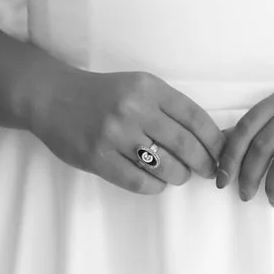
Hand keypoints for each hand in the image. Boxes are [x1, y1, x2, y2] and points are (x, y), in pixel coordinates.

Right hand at [21, 58, 224, 194]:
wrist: (52, 97)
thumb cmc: (103, 94)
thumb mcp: (138, 87)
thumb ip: (169, 108)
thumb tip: (210, 138)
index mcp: (148, 88)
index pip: (195, 118)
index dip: (214, 141)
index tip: (222, 153)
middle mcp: (133, 109)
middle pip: (185, 145)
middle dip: (204, 164)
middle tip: (207, 172)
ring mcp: (114, 135)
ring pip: (166, 167)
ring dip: (179, 176)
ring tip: (177, 174)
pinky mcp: (97, 158)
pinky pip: (139, 182)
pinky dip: (155, 186)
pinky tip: (156, 181)